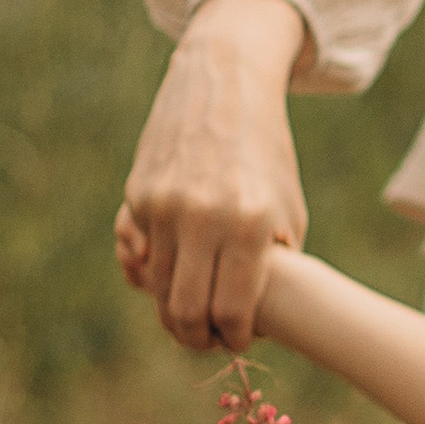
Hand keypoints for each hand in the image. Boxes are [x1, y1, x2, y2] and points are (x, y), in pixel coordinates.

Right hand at [116, 0, 311, 351]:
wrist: (224, 84)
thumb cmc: (266, 155)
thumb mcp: (286, 208)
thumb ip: (274, 265)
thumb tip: (251, 319)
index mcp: (248, 222)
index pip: (231, 310)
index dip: (234, 338)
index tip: (238, 339)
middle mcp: (201, 215)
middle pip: (186, 311)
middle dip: (197, 337)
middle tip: (208, 339)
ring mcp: (162, 205)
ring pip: (158, 288)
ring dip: (173, 309)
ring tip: (193, 312)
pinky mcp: (138, 195)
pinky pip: (141, 254)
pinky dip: (153, 272)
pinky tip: (172, 271)